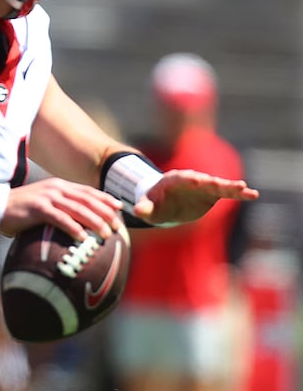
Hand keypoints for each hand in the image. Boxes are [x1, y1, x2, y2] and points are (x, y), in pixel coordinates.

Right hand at [0, 178, 125, 241]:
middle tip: (117, 227)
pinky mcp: (37, 208)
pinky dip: (73, 227)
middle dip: (105, 212)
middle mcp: (55, 188)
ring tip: (106, 234)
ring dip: (94, 222)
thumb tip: (77, 224)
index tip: (120, 208)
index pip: (87, 191)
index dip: (105, 199)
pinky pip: (60, 218)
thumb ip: (59, 208)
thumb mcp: (42, 204)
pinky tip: (83, 237)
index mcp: (58, 185)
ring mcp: (46, 197)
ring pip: (78, 208)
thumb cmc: (19, 210)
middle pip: (87, 199)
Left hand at [133, 169, 258, 225]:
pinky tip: (252, 194)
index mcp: (174, 180)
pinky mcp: (212, 194)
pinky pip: (226, 193)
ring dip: (233, 188)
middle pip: (206, 181)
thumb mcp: (147, 207)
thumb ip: (144, 208)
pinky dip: (238, 194)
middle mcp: (192, 180)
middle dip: (217, 183)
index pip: (183, 179)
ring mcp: (203, 186)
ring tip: (248, 190)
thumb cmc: (153, 203)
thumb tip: (137, 211)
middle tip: (234, 185)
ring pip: (219, 186)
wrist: (163, 202)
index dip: (190, 180)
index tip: (199, 181)